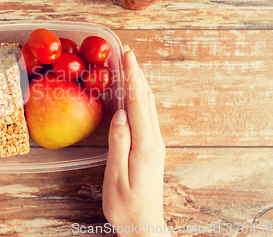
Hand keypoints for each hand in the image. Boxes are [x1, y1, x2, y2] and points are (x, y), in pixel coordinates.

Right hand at [102, 46, 168, 235]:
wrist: (145, 226)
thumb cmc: (127, 205)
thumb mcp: (117, 176)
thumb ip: (119, 144)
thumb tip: (120, 114)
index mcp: (145, 145)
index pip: (139, 103)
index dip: (132, 77)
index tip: (127, 56)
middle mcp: (154, 141)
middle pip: (146, 100)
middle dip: (137, 74)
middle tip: (127, 52)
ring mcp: (155, 144)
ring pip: (148, 106)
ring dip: (140, 84)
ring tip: (130, 66)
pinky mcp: (151, 149)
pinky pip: (147, 116)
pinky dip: (140, 99)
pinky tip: (134, 95)